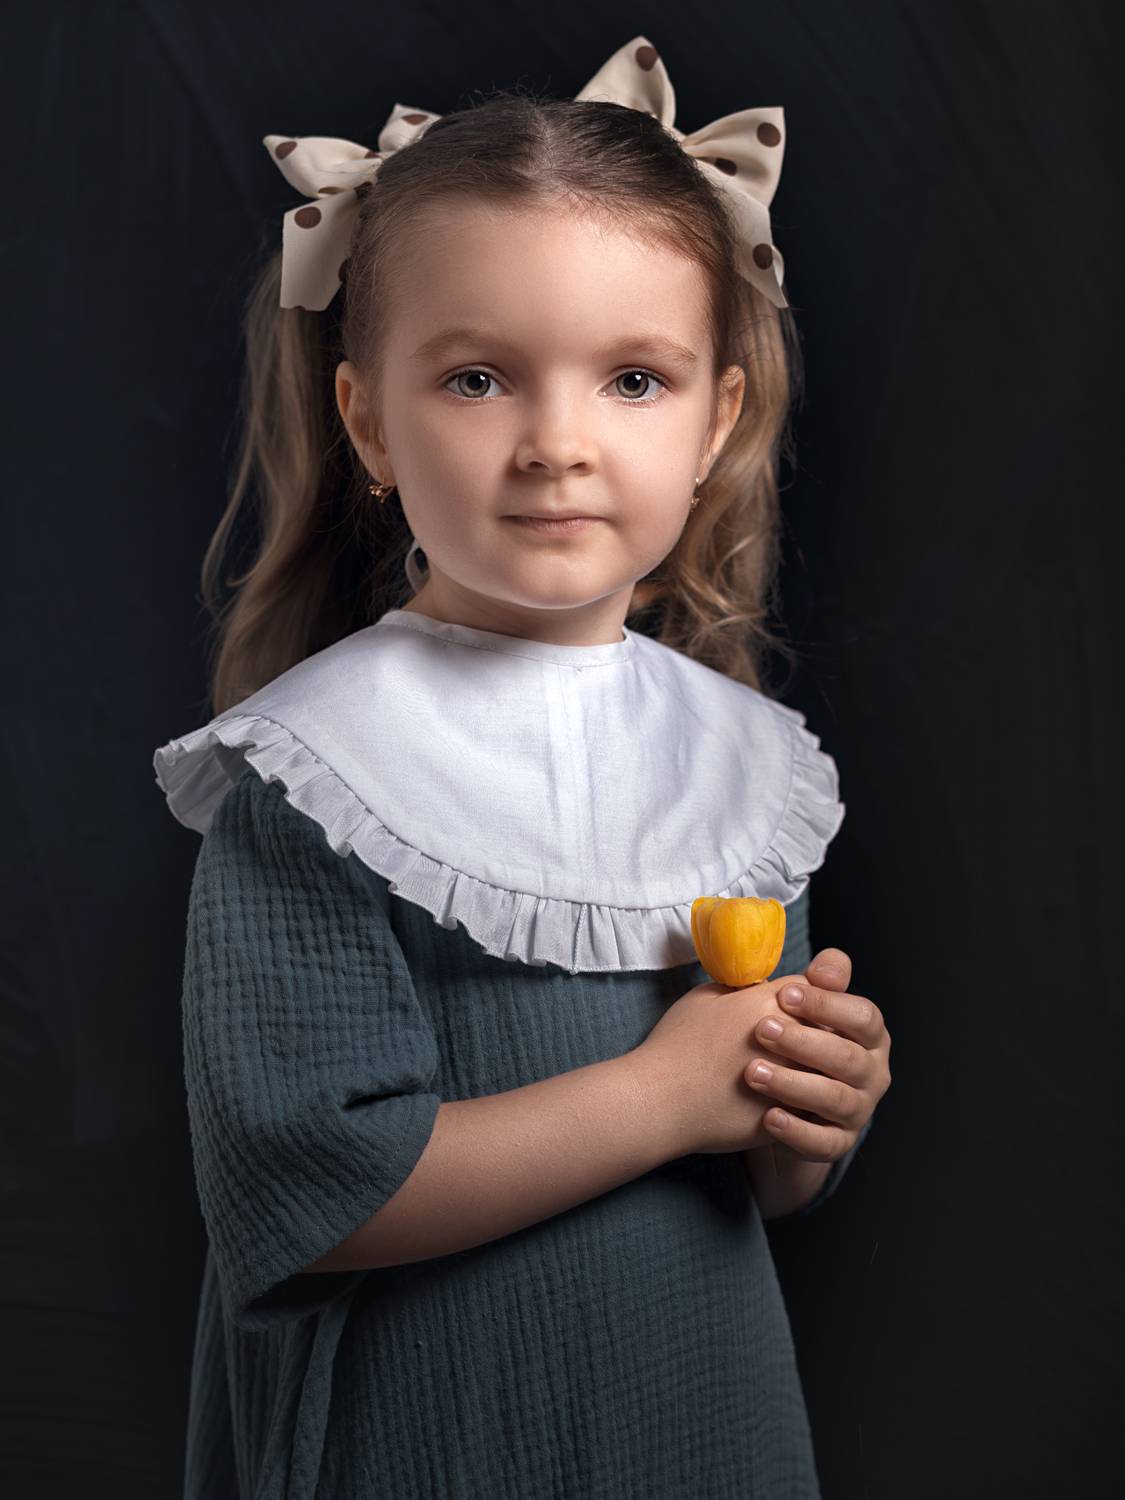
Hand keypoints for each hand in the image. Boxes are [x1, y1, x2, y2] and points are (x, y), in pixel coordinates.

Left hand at [745, 948, 890, 1163]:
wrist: (787, 1098)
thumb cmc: (797, 1041)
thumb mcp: (805, 1010)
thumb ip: (820, 985)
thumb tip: (830, 962)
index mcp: (871, 1036)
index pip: (864, 1016)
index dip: (826, 1004)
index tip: (783, 993)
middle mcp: (874, 1074)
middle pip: (848, 1059)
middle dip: (804, 1042)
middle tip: (762, 1029)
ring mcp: (859, 1111)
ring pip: (835, 1100)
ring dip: (793, 1084)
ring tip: (753, 1072)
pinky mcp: (838, 1143)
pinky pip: (824, 1143)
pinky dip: (796, 1131)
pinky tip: (767, 1116)